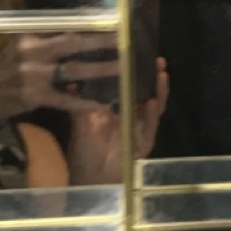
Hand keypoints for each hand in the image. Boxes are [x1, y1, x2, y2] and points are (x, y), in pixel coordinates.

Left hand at [68, 58, 169, 184]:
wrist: (89, 179)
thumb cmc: (84, 152)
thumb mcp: (80, 122)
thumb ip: (78, 102)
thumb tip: (71, 79)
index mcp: (116, 108)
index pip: (128, 84)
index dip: (133, 69)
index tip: (135, 52)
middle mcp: (131, 115)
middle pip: (145, 91)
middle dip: (151, 75)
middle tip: (156, 58)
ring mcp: (140, 127)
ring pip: (154, 104)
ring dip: (159, 89)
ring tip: (160, 73)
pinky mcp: (145, 141)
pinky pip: (151, 124)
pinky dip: (152, 112)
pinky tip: (154, 100)